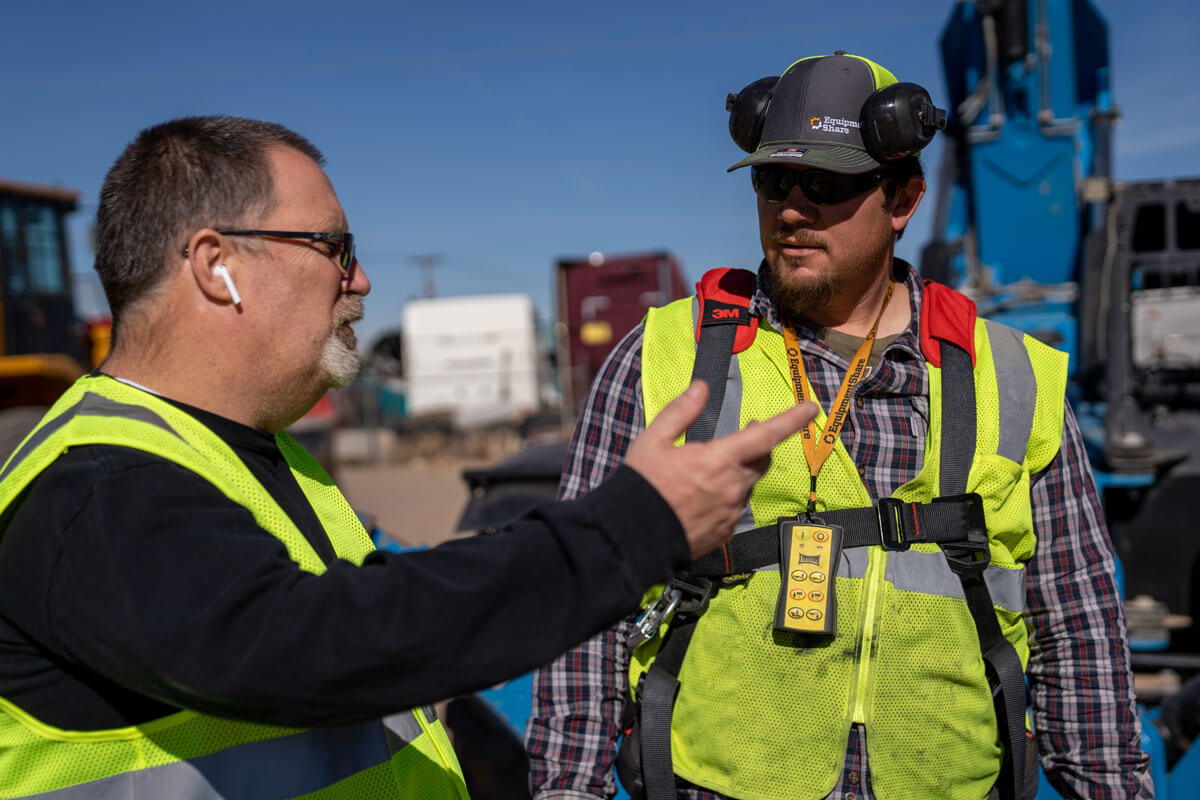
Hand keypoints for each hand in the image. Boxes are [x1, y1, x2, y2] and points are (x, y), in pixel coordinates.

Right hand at [624, 381, 816, 558]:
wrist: (632, 536)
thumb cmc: (642, 486)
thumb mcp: (654, 440)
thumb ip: (682, 411)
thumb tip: (701, 388)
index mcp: (719, 460)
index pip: (766, 435)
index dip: (791, 420)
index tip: (810, 409)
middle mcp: (733, 487)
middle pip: (761, 459)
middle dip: (759, 443)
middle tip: (747, 432)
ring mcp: (731, 512)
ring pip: (747, 484)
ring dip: (737, 472)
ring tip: (707, 472)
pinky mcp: (726, 532)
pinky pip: (735, 508)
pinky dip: (726, 497)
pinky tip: (702, 498)